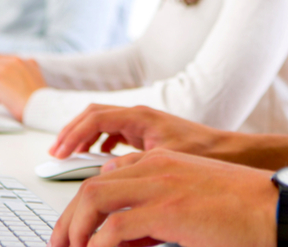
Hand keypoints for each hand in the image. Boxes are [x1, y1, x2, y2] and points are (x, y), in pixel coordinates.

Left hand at [0, 57, 46, 120]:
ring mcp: (3, 69)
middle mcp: (13, 61)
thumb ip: (26, 73)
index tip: (4, 88)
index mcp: (23, 61)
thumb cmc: (38, 100)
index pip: (3, 62)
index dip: (0, 75)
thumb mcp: (36, 79)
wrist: (39, 107)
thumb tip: (13, 79)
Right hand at [50, 104, 227, 159]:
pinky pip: (116, 132)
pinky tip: (100, 158)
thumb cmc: (204, 153)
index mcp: (140, 116)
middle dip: (72, 132)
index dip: (72, 134)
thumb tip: (103, 174)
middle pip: (93, 115)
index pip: (94, 118)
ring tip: (71, 155)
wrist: (230, 151)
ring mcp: (143, 123)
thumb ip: (132, 165)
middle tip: (57, 152)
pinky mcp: (148, 133)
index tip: (60, 152)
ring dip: (85, 137)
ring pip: (103, 122)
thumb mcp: (164, 161)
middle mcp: (139, 115)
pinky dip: (101, 142)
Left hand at [50, 149, 275, 246]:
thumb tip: (126, 233)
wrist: (279, 208)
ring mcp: (159, 184)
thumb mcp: (191, 203)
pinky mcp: (166, 208)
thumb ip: (157, 208)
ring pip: (93, 200)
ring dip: (75, 231)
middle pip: (92, 187)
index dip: (84, 206)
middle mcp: (156, 166)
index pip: (107, 177)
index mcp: (163, 160)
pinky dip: (97, 245)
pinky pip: (113, 227)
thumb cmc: (245, 210)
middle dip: (68, 219)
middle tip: (58, 246)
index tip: (74, 232)